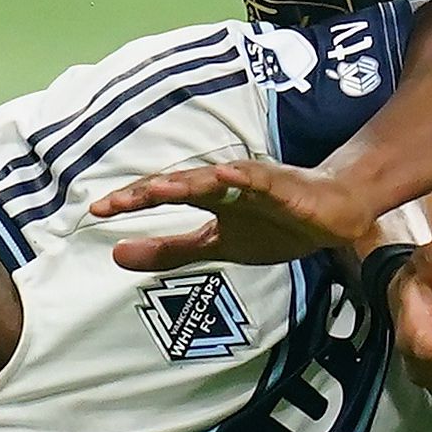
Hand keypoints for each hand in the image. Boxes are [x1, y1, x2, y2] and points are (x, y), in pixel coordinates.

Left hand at [90, 159, 381, 270]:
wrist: (334, 217)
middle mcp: (225, 184)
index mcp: (208, 198)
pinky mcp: (284, 188)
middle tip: (114, 202)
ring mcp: (255, 183)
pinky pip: (262, 181)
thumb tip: (116, 254)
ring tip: (160, 189)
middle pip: (182, 184)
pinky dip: (244, 178)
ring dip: (189, 182)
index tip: (96, 210)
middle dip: (149, 191)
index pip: (162, 196)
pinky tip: (227, 177)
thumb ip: (170, 251)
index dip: (131, 202)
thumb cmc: (276, 226)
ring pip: (217, 180)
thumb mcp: (217, 247)